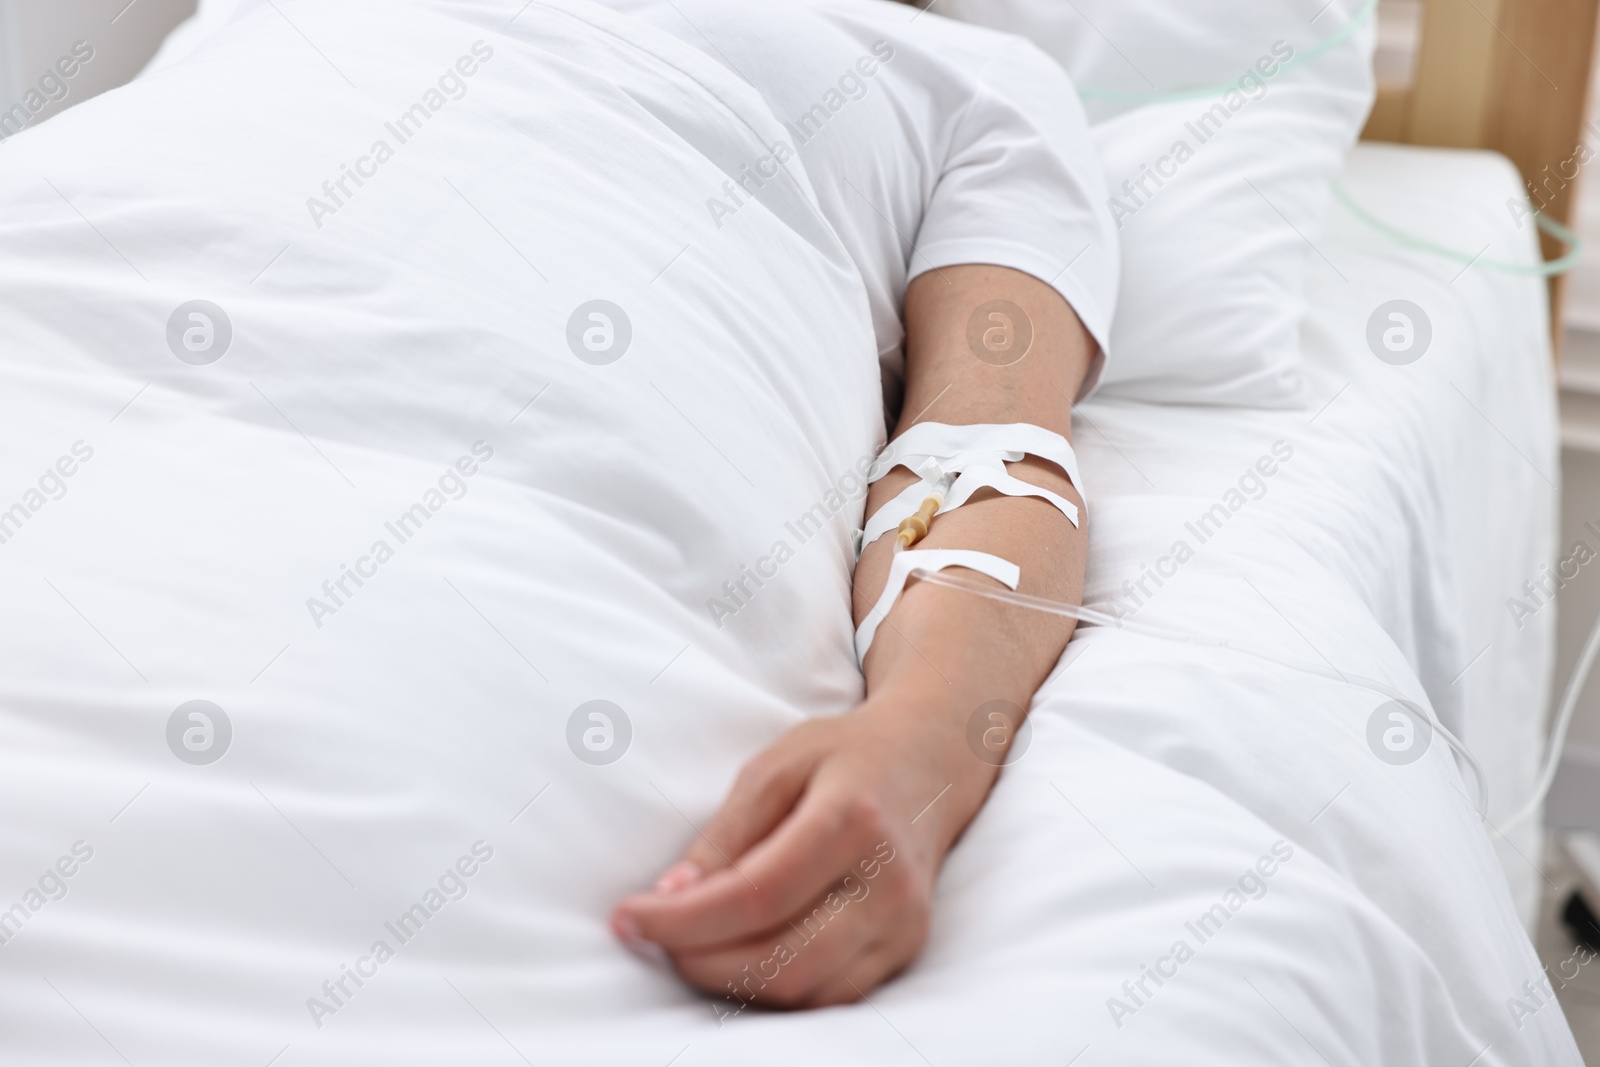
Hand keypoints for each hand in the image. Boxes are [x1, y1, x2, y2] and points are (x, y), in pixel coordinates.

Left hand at [609, 690, 999, 1010]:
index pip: (757, 894)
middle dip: (700, 960)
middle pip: (782, 958)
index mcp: (852, 819)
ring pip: (806, 990)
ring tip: (690, 946)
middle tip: (653, 936)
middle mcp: (889, 881)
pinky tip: (739, 958)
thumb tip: (671, 897)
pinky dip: (774, 989)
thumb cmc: (844, 755)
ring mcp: (904, 923)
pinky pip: (831, 997)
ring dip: (731, 982)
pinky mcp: (906, 949)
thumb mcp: (774, 766)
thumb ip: (724, 834)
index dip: (684, 919)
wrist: (927, 765)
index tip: (629, 916)